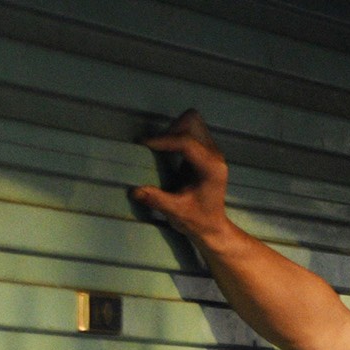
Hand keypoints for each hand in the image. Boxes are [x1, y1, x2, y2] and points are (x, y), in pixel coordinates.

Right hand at [134, 110, 233, 243]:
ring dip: (173, 130)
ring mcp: (211, 151)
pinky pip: (190, 130)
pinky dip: (175, 134)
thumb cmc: (198, 221)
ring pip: (192, 122)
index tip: (144, 145)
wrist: (212, 227)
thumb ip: (158, 200)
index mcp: (211, 168)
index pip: (187, 142)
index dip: (164, 140)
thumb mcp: (176, 213)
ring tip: (160, 147)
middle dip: (171, 130)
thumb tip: (135, 191)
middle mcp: (215, 155)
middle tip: (156, 147)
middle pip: (192, 122)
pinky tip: (166, 150)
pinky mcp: (205, 152)